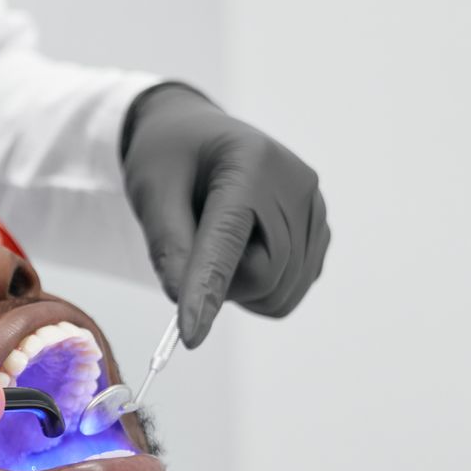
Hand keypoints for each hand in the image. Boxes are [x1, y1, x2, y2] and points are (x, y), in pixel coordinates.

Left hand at [120, 85, 329, 347]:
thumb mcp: (151, 191)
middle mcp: (296, 182)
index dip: (207, 288)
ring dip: (241, 288)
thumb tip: (181, 299)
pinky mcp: (319, 230)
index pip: (229, 240)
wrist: (197, 136)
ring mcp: (315, 206)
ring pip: (281, 289)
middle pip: (264, 273)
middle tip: (190, 252)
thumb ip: (166, 244)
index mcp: (250, 163)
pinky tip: (243, 251)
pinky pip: (292, 287)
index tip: (190, 335)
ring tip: (217, 244)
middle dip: (221, 283)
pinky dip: (262, 288)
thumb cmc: (170, 158)